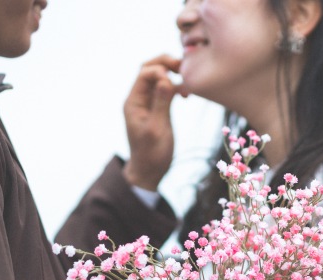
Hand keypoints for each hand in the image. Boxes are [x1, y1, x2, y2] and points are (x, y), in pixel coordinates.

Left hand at [123, 55, 183, 190]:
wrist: (149, 172)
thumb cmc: (151, 154)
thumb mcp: (157, 129)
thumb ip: (161, 103)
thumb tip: (165, 79)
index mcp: (133, 102)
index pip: (145, 73)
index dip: (162, 70)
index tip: (178, 81)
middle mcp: (138, 98)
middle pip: (150, 69)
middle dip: (166, 64)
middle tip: (185, 68)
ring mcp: (147, 102)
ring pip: (158, 77)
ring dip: (173, 74)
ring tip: (189, 82)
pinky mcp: (157, 108)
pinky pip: (165, 89)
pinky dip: (176, 86)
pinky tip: (187, 94)